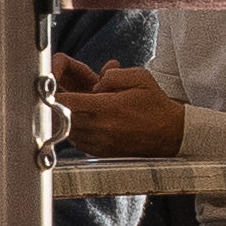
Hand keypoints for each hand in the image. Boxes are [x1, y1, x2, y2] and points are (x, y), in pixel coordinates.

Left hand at [53, 56, 187, 159]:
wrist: (170, 134)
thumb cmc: (156, 106)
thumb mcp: (140, 78)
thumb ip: (115, 74)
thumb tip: (97, 79)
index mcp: (108, 107)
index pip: (68, 102)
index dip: (57, 93)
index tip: (55, 88)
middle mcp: (101, 127)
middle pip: (63, 117)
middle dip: (62, 105)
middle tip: (67, 96)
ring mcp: (100, 142)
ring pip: (69, 130)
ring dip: (69, 118)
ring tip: (82, 109)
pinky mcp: (101, 152)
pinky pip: (78, 141)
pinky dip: (78, 131)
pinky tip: (89, 121)